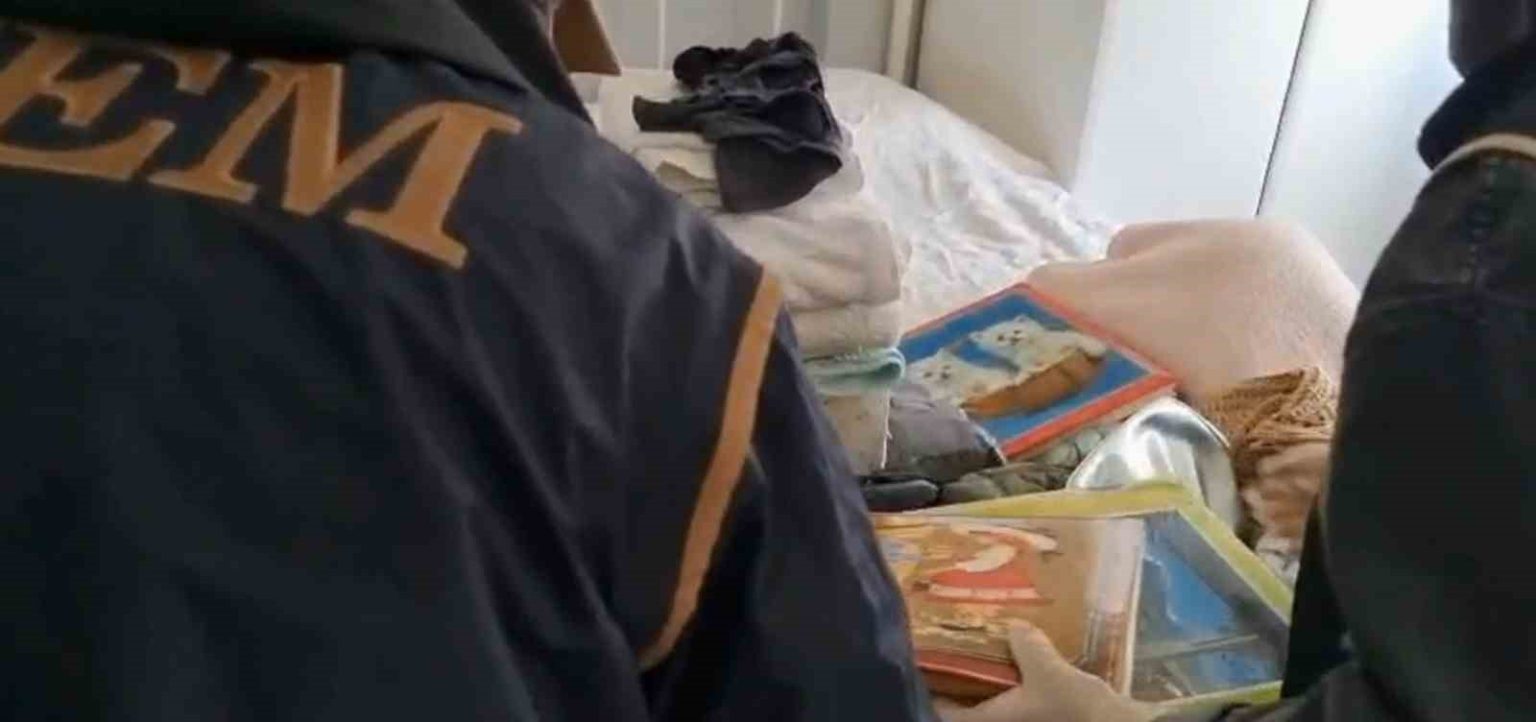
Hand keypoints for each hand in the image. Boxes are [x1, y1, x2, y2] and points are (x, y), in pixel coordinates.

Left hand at [935, 623, 1160, 721]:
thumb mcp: (1050, 673)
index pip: (944, 714)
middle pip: (971, 708)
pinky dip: (1020, 687)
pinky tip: (1029, 664)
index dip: (931, 690)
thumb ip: (1027, 646)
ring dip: (994, 683)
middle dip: (965, 681)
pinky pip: (1021, 706)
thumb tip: (1013, 626)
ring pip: (997, 706)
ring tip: (994, 649)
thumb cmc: (1079, 712)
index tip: (927, 661)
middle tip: (961, 645)